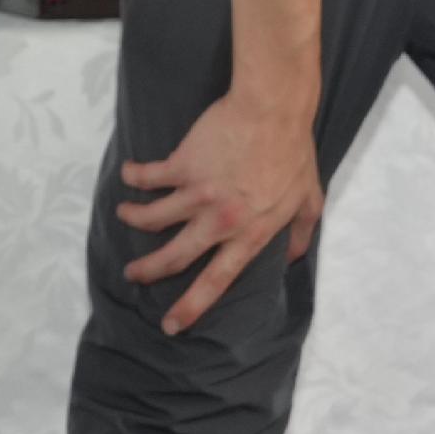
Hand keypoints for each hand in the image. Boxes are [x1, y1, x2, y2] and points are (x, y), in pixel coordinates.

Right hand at [116, 91, 326, 335]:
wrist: (271, 109)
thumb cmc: (293, 150)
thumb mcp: (309, 198)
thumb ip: (302, 232)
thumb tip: (295, 257)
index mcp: (250, 234)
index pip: (216, 281)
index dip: (191, 307)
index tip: (170, 325)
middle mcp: (219, 221)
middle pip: (174, 257)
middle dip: (148, 271)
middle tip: (132, 274)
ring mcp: (197, 194)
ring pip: (152, 219)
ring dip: (133, 219)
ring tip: (125, 215)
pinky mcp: (181, 165)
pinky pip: (148, 177)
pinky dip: (134, 177)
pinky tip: (128, 174)